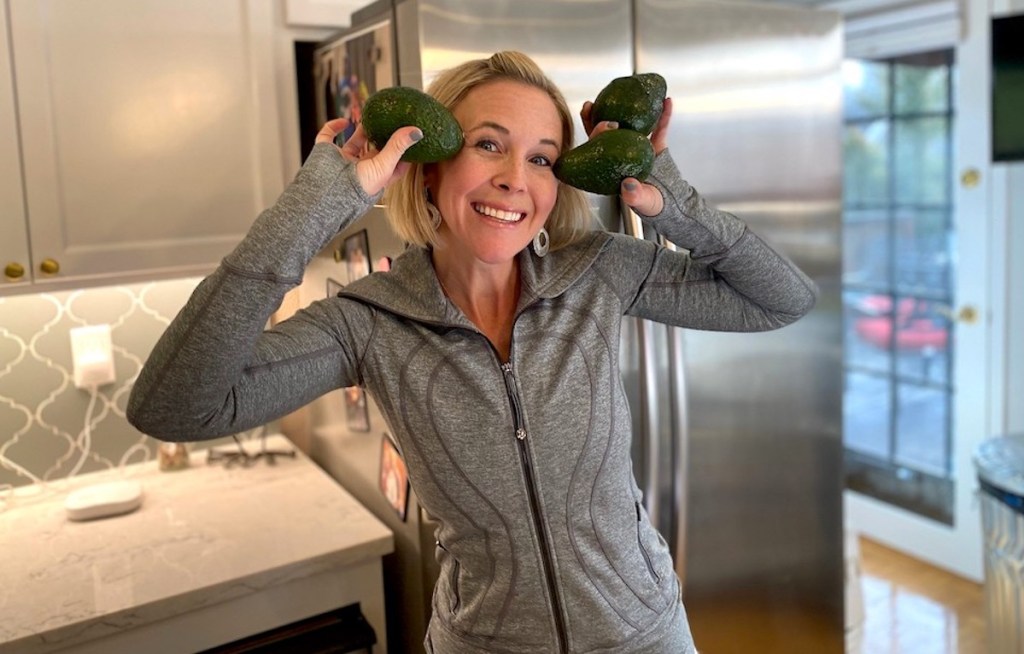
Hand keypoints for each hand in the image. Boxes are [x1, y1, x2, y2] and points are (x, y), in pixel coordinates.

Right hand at [315, 118, 422, 195]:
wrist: (327, 194)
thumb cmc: (357, 190)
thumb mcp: (384, 166)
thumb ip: (398, 147)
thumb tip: (417, 132)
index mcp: (377, 176)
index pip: (395, 164)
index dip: (404, 153)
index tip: (412, 138)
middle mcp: (361, 169)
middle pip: (374, 151)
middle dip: (381, 138)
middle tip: (391, 123)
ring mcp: (343, 161)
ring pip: (354, 143)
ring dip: (362, 130)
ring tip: (372, 118)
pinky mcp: (327, 153)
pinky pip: (329, 136)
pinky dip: (335, 126)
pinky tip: (344, 121)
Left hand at [580, 97, 672, 216]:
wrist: (671, 201)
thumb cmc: (652, 203)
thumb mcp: (644, 201)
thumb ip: (636, 196)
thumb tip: (628, 187)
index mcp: (612, 166)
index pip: (598, 147)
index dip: (594, 134)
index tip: (602, 124)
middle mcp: (621, 152)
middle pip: (606, 131)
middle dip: (598, 116)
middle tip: (594, 105)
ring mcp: (638, 145)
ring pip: (631, 123)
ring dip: (628, 107)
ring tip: (627, 89)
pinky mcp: (657, 143)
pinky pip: (661, 126)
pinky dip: (664, 115)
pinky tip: (667, 101)